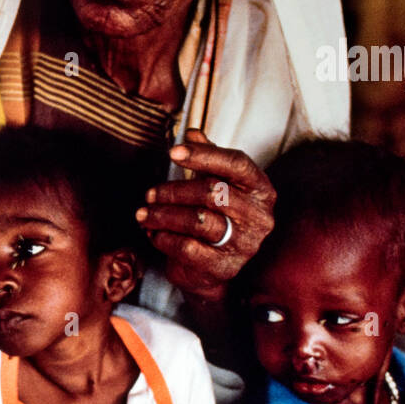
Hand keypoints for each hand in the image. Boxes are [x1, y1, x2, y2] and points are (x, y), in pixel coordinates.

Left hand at [137, 130, 275, 301]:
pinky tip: (153, 233)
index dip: (204, 155)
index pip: (236, 164)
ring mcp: (245, 244)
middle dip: (173, 191)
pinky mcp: (225, 267)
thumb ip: (208, 159)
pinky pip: (187, 248)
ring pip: (197, 221)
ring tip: (143, 214)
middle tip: (149, 193)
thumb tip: (193, 133)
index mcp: (261, 190)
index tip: (173, 153)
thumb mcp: (215, 185)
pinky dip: (164, 238)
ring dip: (163, 215)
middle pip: (212, 193)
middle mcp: (259, 217)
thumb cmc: (216, 218)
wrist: (213, 270)